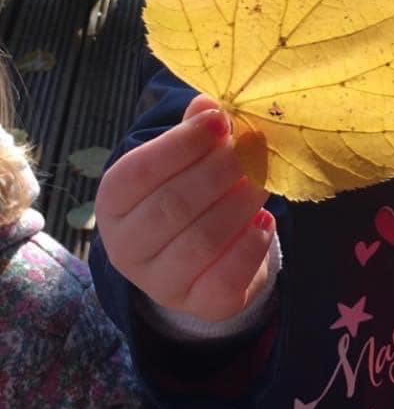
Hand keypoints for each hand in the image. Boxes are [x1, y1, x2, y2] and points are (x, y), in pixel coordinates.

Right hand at [95, 95, 273, 321]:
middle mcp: (126, 247)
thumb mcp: (181, 163)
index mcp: (113, 202)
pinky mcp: (199, 306)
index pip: (139, 171)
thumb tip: (208, 102)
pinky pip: (225, 280)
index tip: (220, 120)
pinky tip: (265, 221)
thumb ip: (193, 133)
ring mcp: (159, 283)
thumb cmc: (185, 197)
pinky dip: (250, 247)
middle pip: (173, 206)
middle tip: (252, 149)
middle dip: (219, 172)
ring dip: (239, 204)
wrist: (197, 263)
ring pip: (201, 241)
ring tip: (263, 180)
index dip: (182, 143)